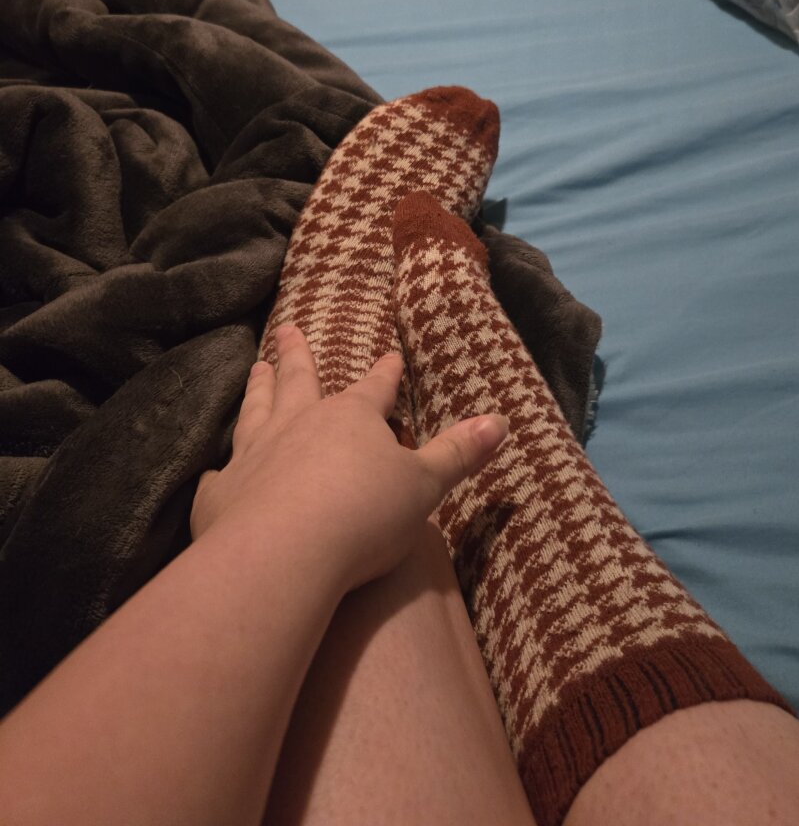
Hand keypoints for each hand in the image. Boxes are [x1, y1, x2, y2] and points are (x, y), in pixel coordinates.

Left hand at [190, 324, 507, 591]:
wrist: (283, 553)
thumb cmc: (364, 515)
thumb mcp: (425, 486)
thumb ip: (457, 453)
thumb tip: (500, 421)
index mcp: (351, 419)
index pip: (374, 388)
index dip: (384, 374)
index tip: (389, 356)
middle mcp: (298, 425)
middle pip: (299, 382)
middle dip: (297, 356)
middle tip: (286, 330)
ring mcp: (254, 455)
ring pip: (255, 411)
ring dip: (257, 390)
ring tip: (255, 368)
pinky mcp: (221, 494)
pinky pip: (217, 478)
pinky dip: (219, 473)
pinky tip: (214, 474)